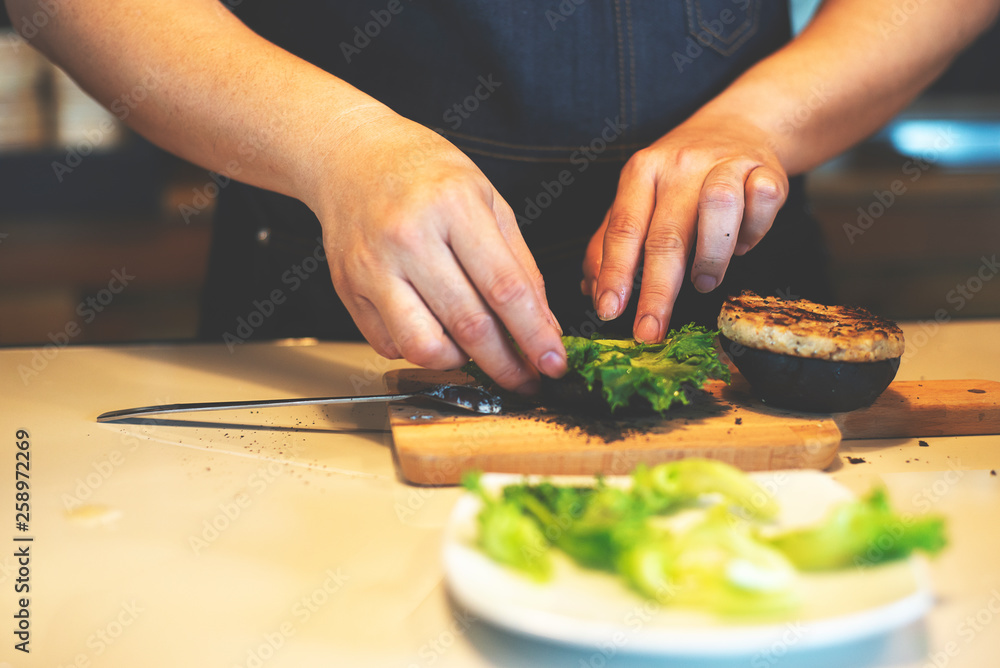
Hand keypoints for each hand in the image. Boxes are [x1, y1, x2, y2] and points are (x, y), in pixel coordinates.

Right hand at [310, 110, 566, 391]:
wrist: (351, 155)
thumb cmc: (424, 173)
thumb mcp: (488, 200)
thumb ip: (519, 265)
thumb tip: (544, 326)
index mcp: (453, 206)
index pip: (505, 289)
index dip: (535, 336)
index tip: (554, 363)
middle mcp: (408, 238)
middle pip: (469, 325)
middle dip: (506, 365)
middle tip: (526, 380)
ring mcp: (372, 266)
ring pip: (424, 346)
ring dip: (460, 363)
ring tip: (475, 351)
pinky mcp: (348, 289)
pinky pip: (390, 344)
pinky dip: (420, 350)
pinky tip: (435, 329)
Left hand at [581, 114, 787, 341]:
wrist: (738, 127)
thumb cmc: (679, 176)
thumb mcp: (638, 197)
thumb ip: (611, 242)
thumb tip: (592, 291)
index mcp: (641, 172)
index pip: (623, 228)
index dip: (614, 273)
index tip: (608, 311)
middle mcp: (680, 164)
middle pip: (667, 233)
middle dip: (657, 292)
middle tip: (649, 332)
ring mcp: (725, 164)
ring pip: (719, 210)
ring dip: (710, 259)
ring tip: (702, 284)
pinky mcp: (767, 170)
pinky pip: (763, 204)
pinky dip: (753, 234)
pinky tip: (740, 244)